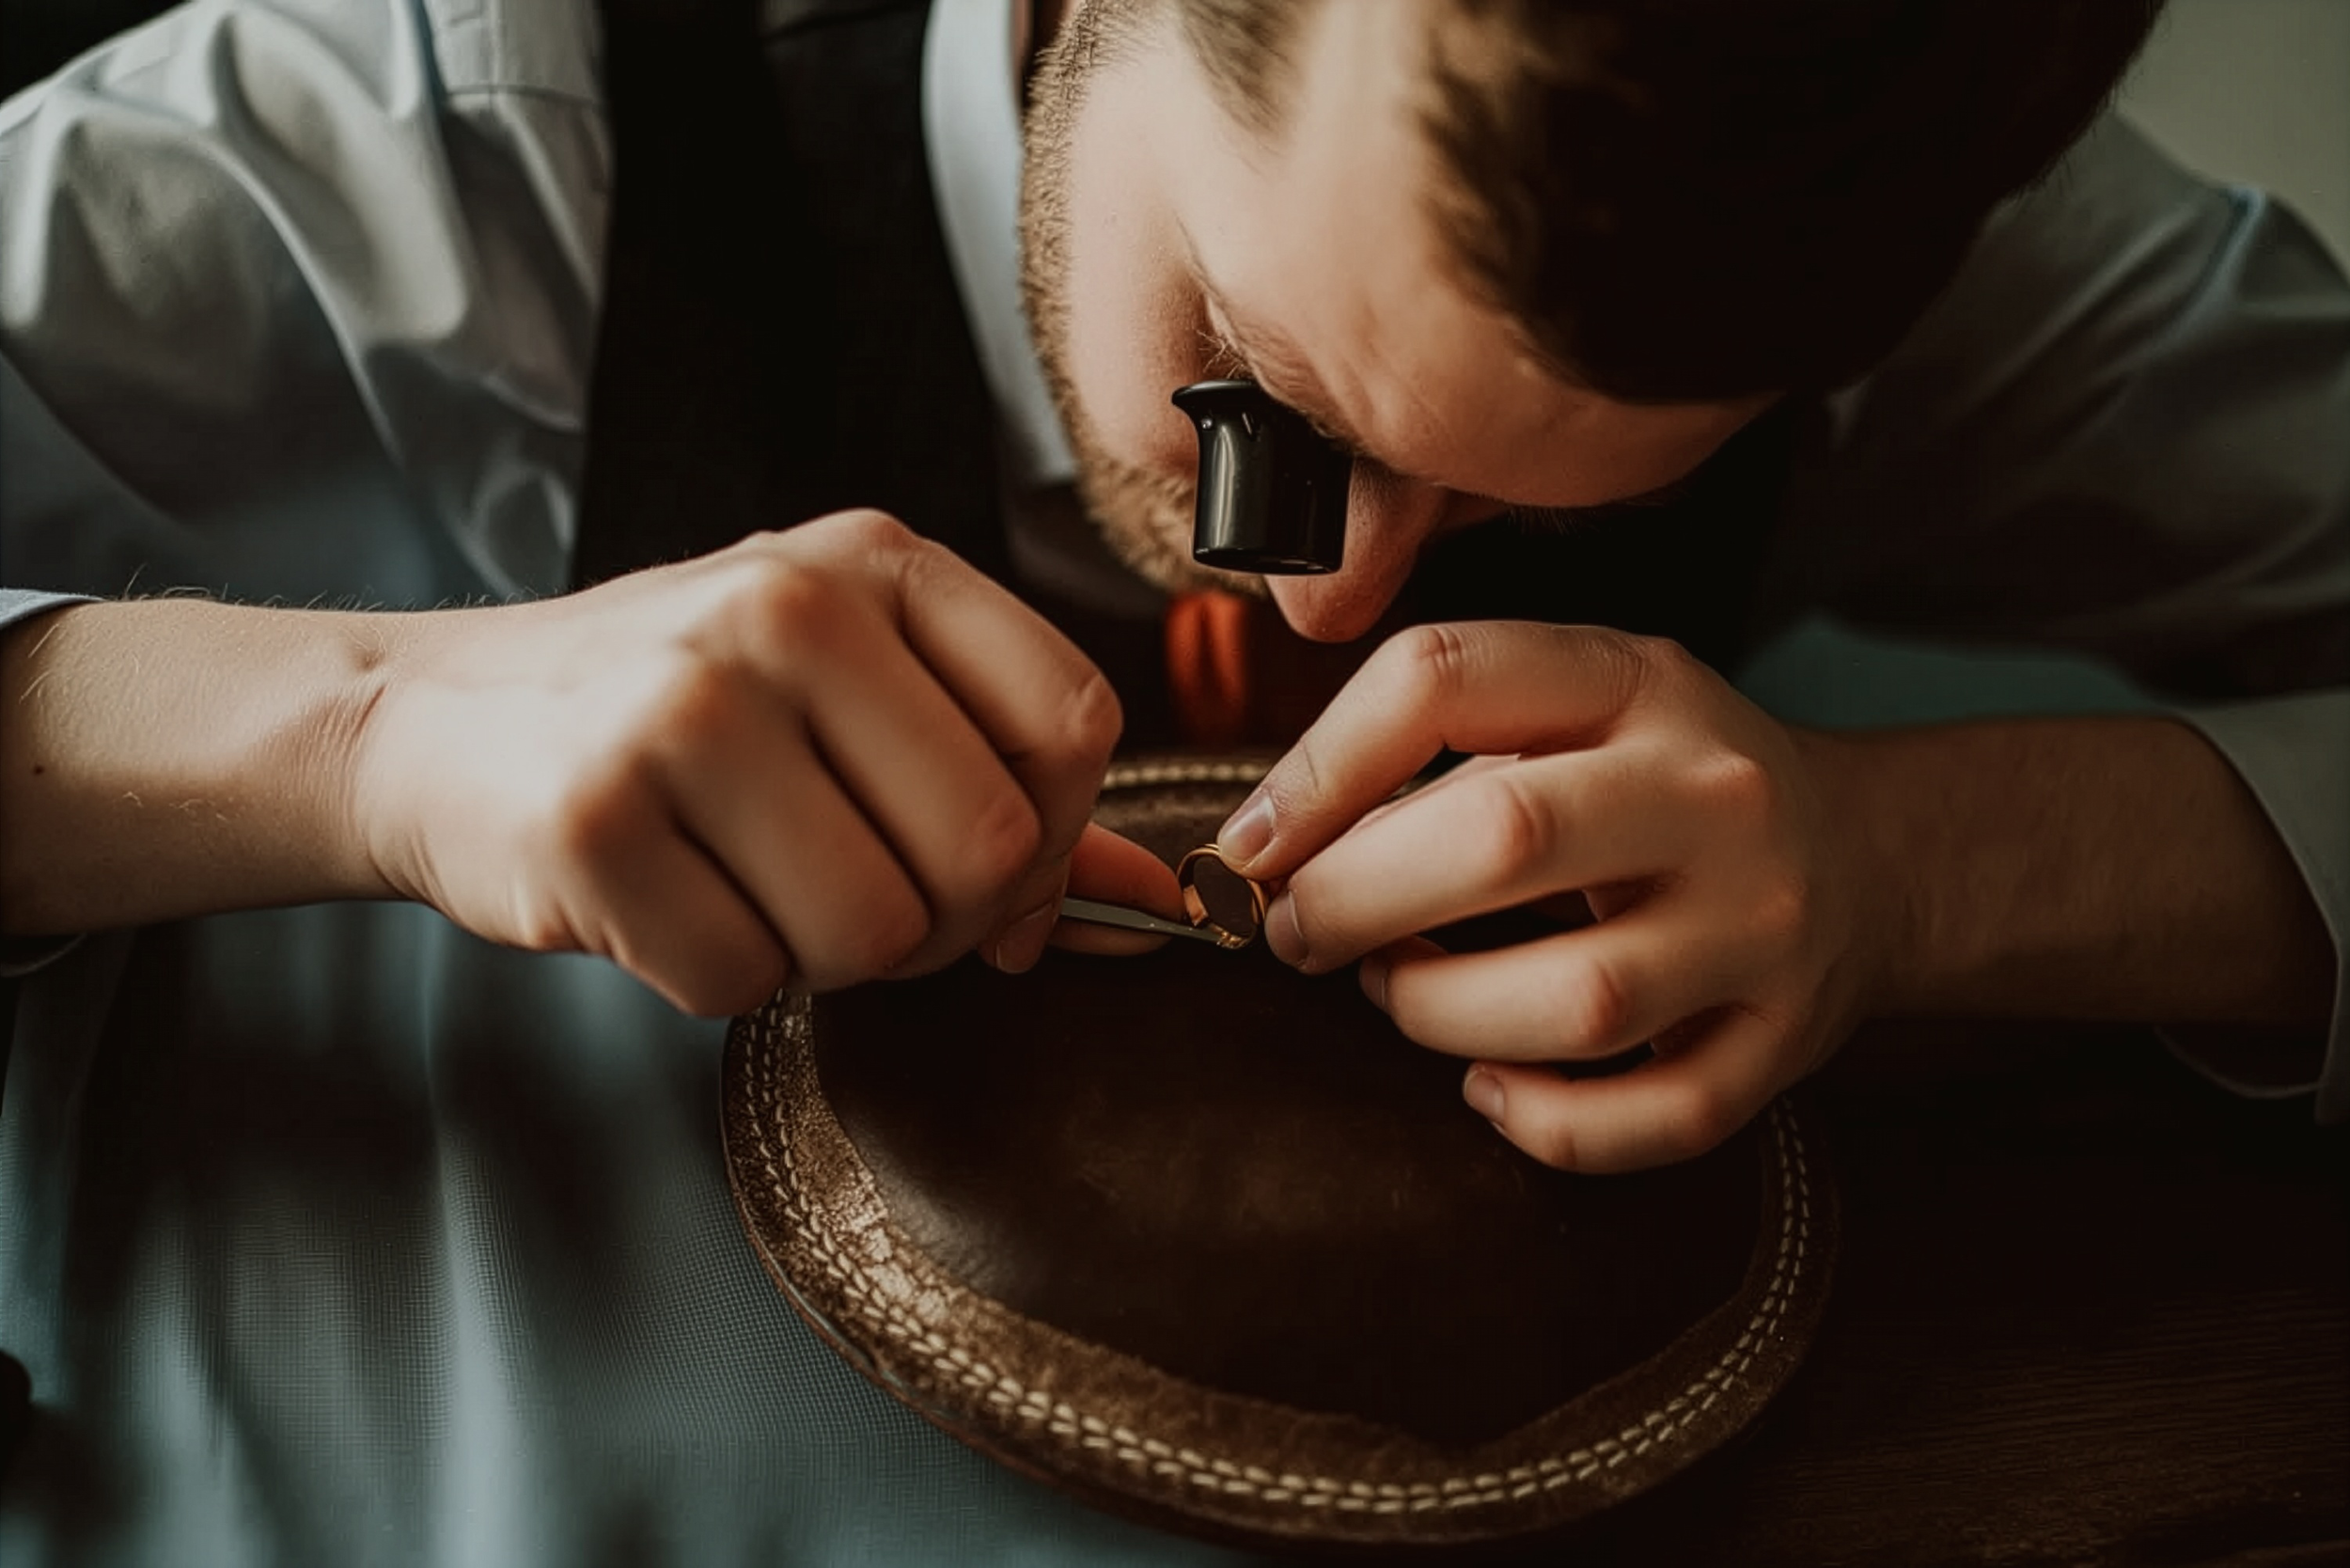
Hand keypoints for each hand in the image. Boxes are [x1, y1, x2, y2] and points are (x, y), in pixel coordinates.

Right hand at [349, 511, 1133, 1013]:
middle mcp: (788, 610)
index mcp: (878, 564)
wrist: (433, 725)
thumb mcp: (850, 693)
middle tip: (850, 897)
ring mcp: (683, 707)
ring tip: (747, 885)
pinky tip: (663, 902)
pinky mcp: (593, 819)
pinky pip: (742, 981)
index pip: (1075, 718)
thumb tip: (1164, 901)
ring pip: (877, 931)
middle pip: (990, 846)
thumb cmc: (673, 713)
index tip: (986, 867)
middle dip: (939, 921)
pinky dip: (714, 978)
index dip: (1055, 829)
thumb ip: (1009, 783)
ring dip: (822, 956)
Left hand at [1213, 621, 1892, 1171]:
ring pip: (1575, 1002)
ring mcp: (1763, 924)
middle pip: (1503, 841)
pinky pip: (1652, 1119)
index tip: (1247, 850)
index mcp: (1635, 680)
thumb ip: (1431, 752)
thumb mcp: (1570, 708)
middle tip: (1301, 934)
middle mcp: (1713, 792)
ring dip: (1439, 1014)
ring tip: (1399, 992)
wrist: (1867, 853)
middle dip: (1356, 902)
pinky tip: (1490, 1084)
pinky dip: (1543, 1121)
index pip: (1444, 678)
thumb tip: (1262, 853)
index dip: (1314, 769)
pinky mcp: (1788, 1041)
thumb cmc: (1657, 783)